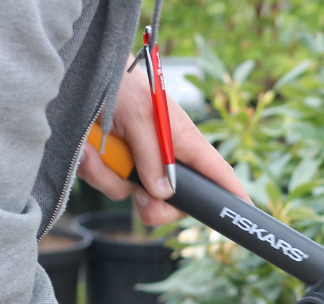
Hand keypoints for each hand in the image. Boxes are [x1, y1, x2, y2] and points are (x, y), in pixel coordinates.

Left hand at [76, 58, 250, 224]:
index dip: (233, 193)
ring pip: (134, 196)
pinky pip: (108, 185)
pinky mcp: (113, 165)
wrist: (77, 75)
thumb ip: (152, 158)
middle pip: (174, 202)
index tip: (245, 210)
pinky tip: (87, 149)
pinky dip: (94, 170)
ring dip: (111, 178)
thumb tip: (164, 194)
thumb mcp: (138, 118)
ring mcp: (138, 163)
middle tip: (143, 200)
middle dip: (155, 206)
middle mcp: (164, 156)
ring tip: (96, 151)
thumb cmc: (117, 84)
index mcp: (183, 141)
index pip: (217, 173)